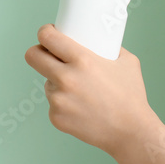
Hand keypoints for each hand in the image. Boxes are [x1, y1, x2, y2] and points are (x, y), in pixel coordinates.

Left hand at [24, 24, 153, 154]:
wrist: (130, 130)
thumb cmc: (131, 95)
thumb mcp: (127, 62)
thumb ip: (111, 48)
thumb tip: (100, 40)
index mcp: (82, 60)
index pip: (47, 38)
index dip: (45, 32)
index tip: (48, 33)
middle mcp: (66, 78)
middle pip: (32, 56)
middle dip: (37, 52)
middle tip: (47, 55)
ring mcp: (59, 100)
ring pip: (46, 82)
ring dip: (56, 82)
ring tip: (80, 90)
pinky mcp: (56, 117)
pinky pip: (53, 103)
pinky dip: (63, 103)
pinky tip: (80, 107)